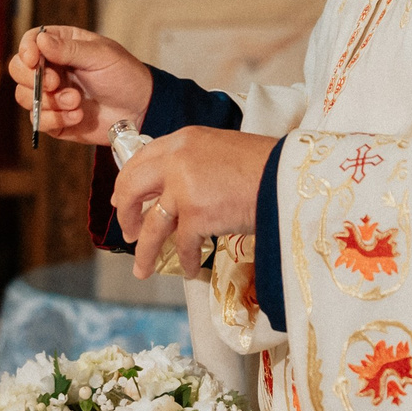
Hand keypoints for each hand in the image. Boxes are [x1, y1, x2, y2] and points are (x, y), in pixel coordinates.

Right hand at [11, 26, 154, 145]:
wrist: (140, 109)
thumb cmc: (124, 75)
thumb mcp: (100, 56)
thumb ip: (69, 49)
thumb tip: (40, 41)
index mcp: (62, 45)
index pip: (30, 42)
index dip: (26, 51)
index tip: (34, 60)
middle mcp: (52, 68)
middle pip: (18, 70)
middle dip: (33, 79)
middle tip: (57, 83)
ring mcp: (51, 95)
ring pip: (24, 97)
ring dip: (49, 101)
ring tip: (76, 101)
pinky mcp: (55, 119)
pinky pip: (39, 120)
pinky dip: (55, 119)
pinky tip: (78, 115)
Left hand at [113, 127, 277, 279]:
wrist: (288, 177)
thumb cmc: (267, 166)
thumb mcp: (222, 153)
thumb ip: (194, 165)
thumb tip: (175, 194)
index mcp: (184, 139)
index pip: (141, 158)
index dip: (128, 183)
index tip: (123, 200)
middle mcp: (177, 159)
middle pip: (132, 187)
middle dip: (126, 213)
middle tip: (129, 232)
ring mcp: (184, 187)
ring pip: (152, 225)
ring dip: (145, 251)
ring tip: (142, 269)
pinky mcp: (197, 214)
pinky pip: (182, 244)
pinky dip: (184, 261)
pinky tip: (189, 270)